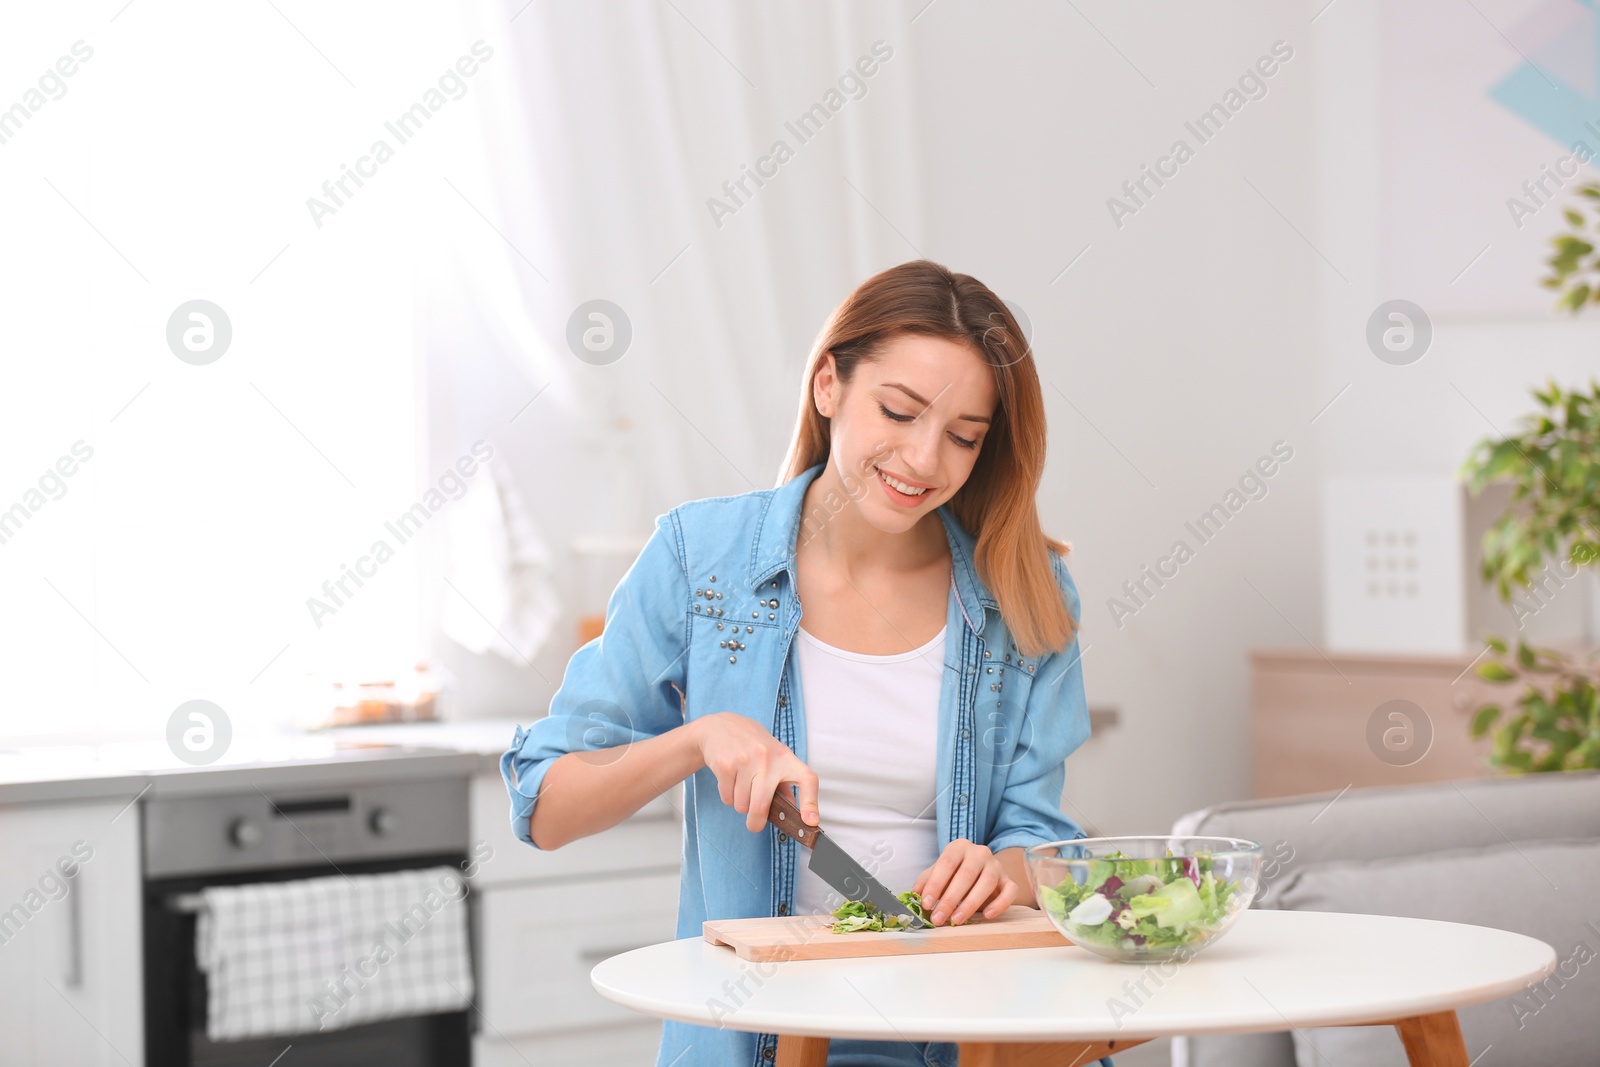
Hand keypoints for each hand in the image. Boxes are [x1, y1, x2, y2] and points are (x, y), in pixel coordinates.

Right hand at [693, 712, 819, 832]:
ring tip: (740, 786)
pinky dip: (728, 797)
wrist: (720, 726)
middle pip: (761, 806)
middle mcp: (767, 758)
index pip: (806, 779)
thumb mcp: (773, 756)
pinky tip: (730, 781)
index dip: (810, 803)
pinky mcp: (725, 765)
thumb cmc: (751, 745)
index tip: (811, 822)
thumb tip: (793, 809)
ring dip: (740, 804)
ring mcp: (745, 760)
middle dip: (756, 822)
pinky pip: (727, 798)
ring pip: (742, 805)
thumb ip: (784, 782)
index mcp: (785, 757)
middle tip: (754, 823)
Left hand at [913, 839, 1017, 925]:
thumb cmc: (956, 873)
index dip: (935, 884)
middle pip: (966, 875)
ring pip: (987, 883)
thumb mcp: (940, 873)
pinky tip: (986, 915)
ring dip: (970, 904)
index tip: (926, 904)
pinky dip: (1000, 904)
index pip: (946, 864)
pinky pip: (1009, 891)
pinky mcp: (1009, 880)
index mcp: (959, 847)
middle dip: (950, 899)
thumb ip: (927, 881)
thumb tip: (916, 894)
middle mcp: (979, 853)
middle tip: (938, 918)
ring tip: (957, 920)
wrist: (982, 871)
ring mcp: (996, 866)